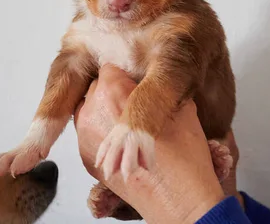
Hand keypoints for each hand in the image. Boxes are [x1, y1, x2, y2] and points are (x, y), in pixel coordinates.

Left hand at [74, 64, 225, 223]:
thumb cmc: (183, 155)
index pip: (109, 68)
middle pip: (96, 89)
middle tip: (137, 105)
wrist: (179, 200)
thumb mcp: (180, 105)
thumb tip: (156, 78)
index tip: (137, 83)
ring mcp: (85, 136)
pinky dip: (104, 135)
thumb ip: (160, 85)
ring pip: (91, 111)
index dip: (126, 75)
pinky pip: (91, 135)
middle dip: (113, 93)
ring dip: (107, 113)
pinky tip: (126, 145)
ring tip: (132, 128)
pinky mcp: (87, 158)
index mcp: (113, 90)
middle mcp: (92, 111)